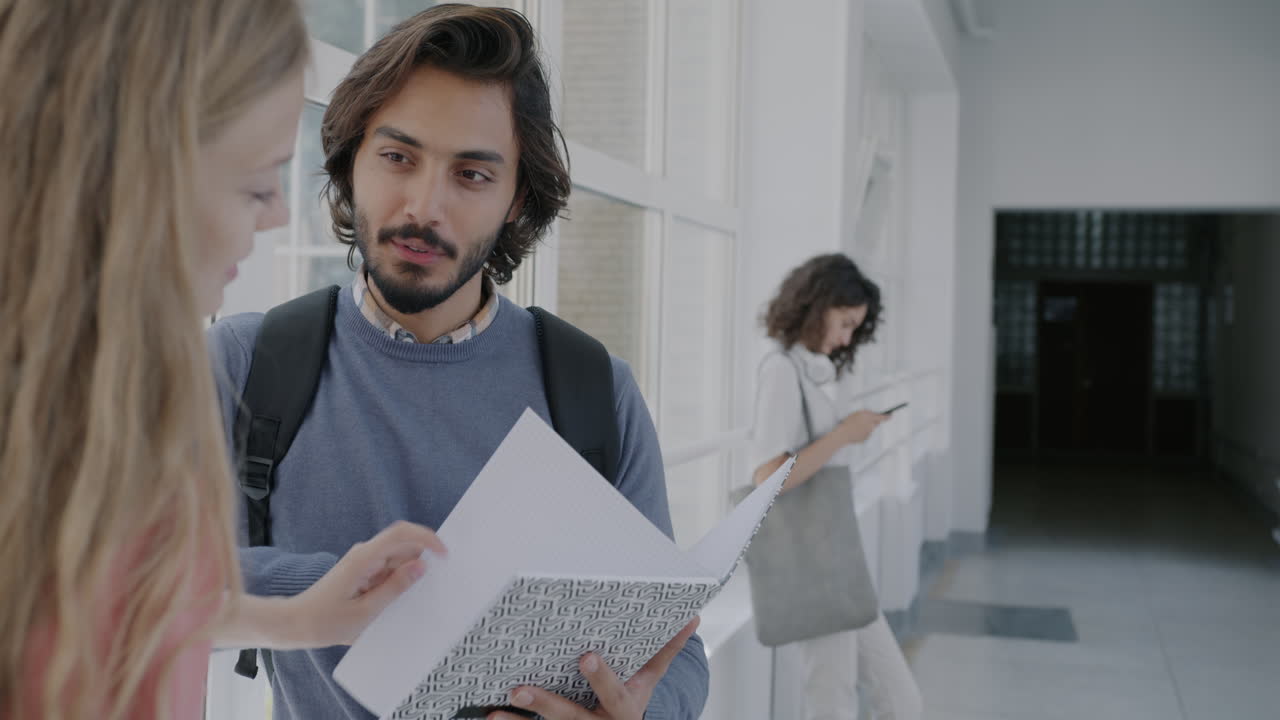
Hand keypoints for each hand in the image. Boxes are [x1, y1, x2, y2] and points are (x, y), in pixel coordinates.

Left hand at [290, 521, 445, 646]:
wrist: (294, 625)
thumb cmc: (326, 621)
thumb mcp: (367, 612)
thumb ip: (395, 588)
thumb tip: (421, 567)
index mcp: (365, 558)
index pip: (402, 534)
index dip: (427, 538)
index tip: (444, 555)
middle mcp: (365, 554)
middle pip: (403, 546)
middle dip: (424, 559)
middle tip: (439, 582)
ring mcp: (363, 562)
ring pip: (398, 559)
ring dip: (411, 574)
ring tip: (419, 598)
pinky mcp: (362, 573)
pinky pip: (388, 570)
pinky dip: (399, 582)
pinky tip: (402, 601)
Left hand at [489, 617, 700, 719]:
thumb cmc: (630, 702)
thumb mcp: (649, 682)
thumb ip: (665, 651)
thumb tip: (691, 617)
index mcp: (624, 709)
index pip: (613, 693)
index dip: (600, 677)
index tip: (585, 656)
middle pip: (570, 717)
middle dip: (546, 704)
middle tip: (520, 687)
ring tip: (494, 712)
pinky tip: (490, 717)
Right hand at [836, 409, 888, 444]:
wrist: (843, 433)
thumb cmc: (848, 422)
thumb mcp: (858, 413)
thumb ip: (867, 414)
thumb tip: (874, 416)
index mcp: (869, 417)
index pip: (882, 417)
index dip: (888, 416)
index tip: (891, 416)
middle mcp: (871, 425)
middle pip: (876, 423)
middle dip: (873, 422)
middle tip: (864, 421)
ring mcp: (869, 433)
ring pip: (870, 429)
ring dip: (866, 428)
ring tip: (856, 427)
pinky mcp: (866, 438)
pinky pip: (866, 434)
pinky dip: (862, 433)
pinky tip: (855, 432)